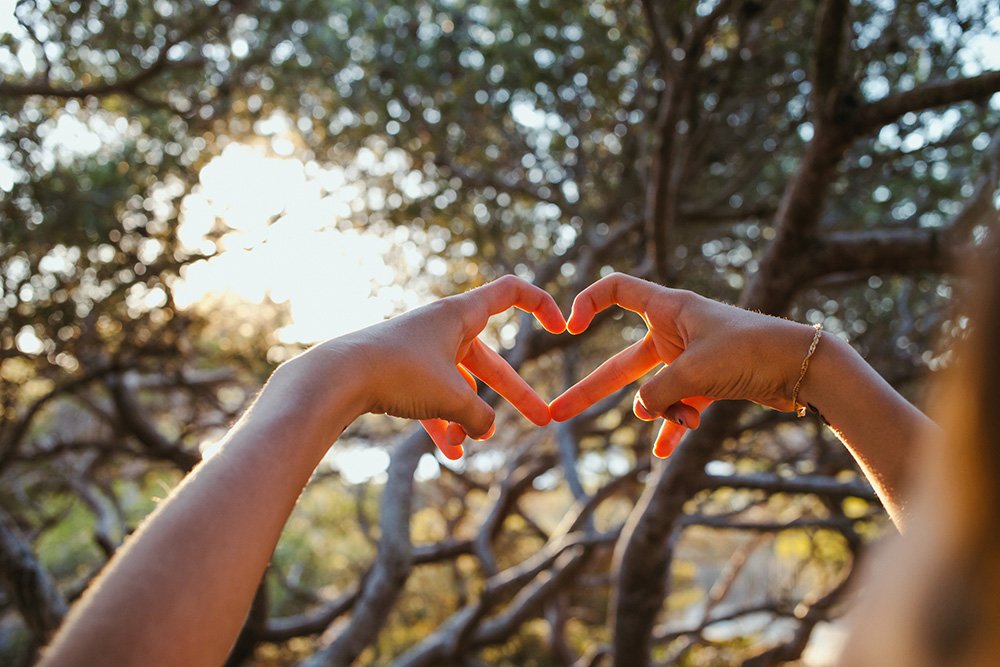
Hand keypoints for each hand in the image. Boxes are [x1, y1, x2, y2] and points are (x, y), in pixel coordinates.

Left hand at [306, 275, 565, 458]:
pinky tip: (449, 452)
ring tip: (473, 444)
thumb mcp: (451, 397)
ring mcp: (419, 351)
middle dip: (515, 394)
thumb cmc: (396, 373)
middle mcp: (441, 329)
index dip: (541, 305)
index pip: (511, 293)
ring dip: (469, 415)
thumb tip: (485, 429)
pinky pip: (431, 398)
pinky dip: (441, 422)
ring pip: (458, 385)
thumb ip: (479, 414)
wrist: (334, 378)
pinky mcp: (398, 373)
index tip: (562, 325)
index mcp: (458, 315)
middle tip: (544, 420)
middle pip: (489, 361)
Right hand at [549, 273, 815, 456]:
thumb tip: (642, 412)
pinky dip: (675, 426)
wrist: (804, 366)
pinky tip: (664, 453)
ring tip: (688, 420)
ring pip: (656, 393)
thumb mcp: (694, 373)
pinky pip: (679, 406)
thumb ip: (657, 394)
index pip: (617, 289)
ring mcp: (690, 359)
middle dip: (591, 391)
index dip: (589, 303)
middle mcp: (676, 331)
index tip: (571, 329)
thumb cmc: (750, 352)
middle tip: (557, 412)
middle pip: (622, 364)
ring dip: (666, 412)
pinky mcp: (708, 382)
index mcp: (670, 309)